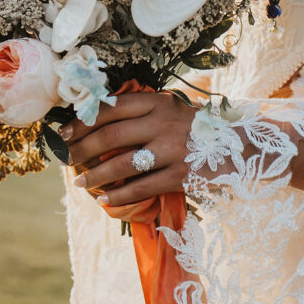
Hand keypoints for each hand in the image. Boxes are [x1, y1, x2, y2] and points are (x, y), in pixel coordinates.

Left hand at [60, 90, 194, 206]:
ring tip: (80, 182)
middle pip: (113, 134)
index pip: (113, 107)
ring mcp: (173, 149)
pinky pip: (143, 187)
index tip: (65, 132)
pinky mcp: (181, 175)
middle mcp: (164, 123)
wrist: (238, 145)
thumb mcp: (170, 108)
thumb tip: (95, 120)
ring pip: (124, 163)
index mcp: (158, 103)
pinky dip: (120, 195)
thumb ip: (140, 111)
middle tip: (65, 159)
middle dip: (83, 148)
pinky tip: (105, 200)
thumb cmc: (193, 127)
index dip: (85, 120)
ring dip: (97, 175)